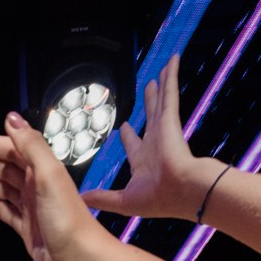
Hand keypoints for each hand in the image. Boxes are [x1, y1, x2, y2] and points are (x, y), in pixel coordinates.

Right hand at [0, 113, 105, 260]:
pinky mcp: (28, 229)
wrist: (77, 259)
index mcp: (43, 170)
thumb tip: (11, 119)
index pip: (14, 150)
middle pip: (8, 168)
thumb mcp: (49, 174)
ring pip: (6, 189)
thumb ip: (31, 145)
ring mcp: (32, 208)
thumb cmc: (66, 217)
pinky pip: (10, 213)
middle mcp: (37, 187)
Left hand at [88, 57, 216, 223]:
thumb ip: (103, 198)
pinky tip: (174, 59)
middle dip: (149, 103)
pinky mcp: (171, 117)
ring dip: (162, 84)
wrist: (179, 191)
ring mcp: (164, 128)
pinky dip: (172, 74)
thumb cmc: (156, 199)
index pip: (133, 144)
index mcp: (143, 162)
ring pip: (162, 99)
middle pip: (151, 116)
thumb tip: (82, 199)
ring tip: (162, 71)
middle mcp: (155, 142)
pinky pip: (171, 90)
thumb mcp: (122, 201)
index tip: (124, 128)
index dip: (128, 136)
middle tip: (148, 89)